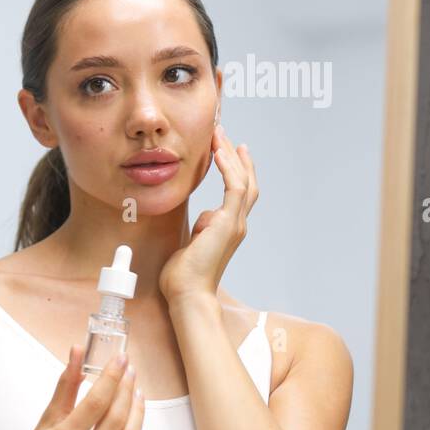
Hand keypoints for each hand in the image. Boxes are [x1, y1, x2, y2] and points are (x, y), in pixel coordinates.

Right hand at [9, 346, 159, 429]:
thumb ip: (66, 385)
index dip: (112, 377)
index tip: (121, 359)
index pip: (96, 402)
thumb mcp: (46, 419)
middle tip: (130, 371)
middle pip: (116, 419)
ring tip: (137, 393)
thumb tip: (78, 351)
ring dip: (138, 412)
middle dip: (126, 389)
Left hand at [158, 122, 257, 306]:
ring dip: (231, 157)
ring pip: (242, 181)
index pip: (237, 193)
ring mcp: (234, 224)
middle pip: (245, 182)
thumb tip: (205, 219)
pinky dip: (228, 169)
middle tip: (223, 135)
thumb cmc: (184, 276)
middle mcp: (236, 224)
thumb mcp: (191, 245)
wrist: (187, 294)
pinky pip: (234, 189)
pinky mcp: (228, 224)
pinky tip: (218, 154)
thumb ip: (201, 230)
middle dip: (235, 157)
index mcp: (228, 229)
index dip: (234, 170)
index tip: (225, 151)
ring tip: (220, 136)